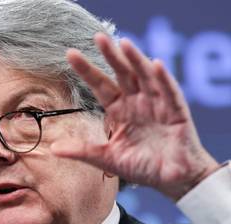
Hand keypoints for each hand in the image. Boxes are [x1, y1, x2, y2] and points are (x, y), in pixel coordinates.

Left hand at [51, 32, 218, 199]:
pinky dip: (163, 79)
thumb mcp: (107, 157)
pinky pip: (170, 93)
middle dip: (111, 56)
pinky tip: (155, 65)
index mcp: (119, 110)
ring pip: (145, 77)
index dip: (87, 70)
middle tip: (98, 37)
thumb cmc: (142, 166)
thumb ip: (83, 151)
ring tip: (124, 44)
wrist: (172, 179)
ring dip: (135, 60)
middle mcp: (136, 102)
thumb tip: (53, 148)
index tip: (70, 54)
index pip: (100, 85)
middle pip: (122, 74)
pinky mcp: (176, 113)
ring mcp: (157, 105)